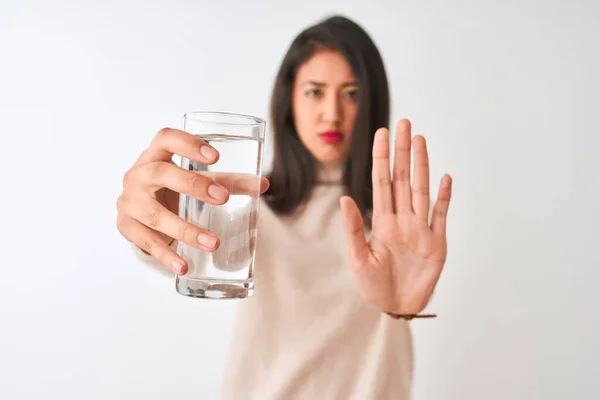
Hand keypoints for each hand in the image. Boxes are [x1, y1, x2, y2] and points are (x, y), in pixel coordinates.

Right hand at [116, 128, 268, 273]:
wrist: (137, 211)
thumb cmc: (171, 188)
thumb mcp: (194, 180)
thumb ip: (226, 181)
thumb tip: (262, 185)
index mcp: (156, 155)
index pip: (166, 139)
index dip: (188, 144)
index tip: (216, 157)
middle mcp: (138, 174)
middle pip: (161, 173)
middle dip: (193, 185)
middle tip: (223, 199)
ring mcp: (129, 201)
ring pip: (155, 214)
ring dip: (186, 230)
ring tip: (213, 243)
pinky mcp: (126, 226)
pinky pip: (146, 242)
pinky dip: (166, 256)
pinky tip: (184, 266)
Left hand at [340, 119, 452, 314]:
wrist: (395, 307)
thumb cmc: (373, 286)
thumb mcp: (357, 258)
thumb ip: (353, 228)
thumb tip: (344, 198)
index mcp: (382, 221)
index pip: (381, 181)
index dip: (381, 157)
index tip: (381, 133)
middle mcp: (402, 219)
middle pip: (403, 178)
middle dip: (402, 151)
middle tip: (404, 123)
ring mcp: (420, 229)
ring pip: (421, 189)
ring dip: (422, 165)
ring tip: (420, 140)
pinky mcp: (437, 242)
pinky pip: (441, 214)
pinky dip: (443, 196)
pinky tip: (445, 177)